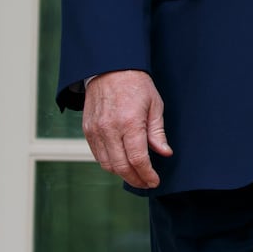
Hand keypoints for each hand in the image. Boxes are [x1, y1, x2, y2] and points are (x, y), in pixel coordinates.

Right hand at [82, 69, 171, 189]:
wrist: (110, 68)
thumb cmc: (137, 85)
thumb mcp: (155, 105)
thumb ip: (157, 132)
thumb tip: (164, 153)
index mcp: (130, 122)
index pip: (137, 159)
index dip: (146, 174)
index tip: (154, 181)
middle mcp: (110, 129)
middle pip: (121, 166)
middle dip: (135, 179)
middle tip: (146, 183)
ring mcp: (96, 130)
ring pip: (107, 164)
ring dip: (122, 174)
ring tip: (136, 176)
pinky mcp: (87, 130)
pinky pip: (97, 155)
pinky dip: (109, 163)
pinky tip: (121, 163)